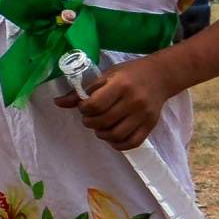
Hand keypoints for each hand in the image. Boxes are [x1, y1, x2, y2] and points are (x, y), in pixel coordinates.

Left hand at [54, 57, 170, 152]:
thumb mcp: (105, 76)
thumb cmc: (129, 74)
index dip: (84, 109)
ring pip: (116, 134)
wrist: (160, 75)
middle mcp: (133, 101)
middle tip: (89, 118)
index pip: (95, 105)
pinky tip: (112, 136)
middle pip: (103, 121)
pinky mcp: (151, 125)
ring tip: (100, 127)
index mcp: (120, 84)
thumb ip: (82, 91)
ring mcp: (144, 115)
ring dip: (102, 134)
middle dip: (90, 122)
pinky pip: (132, 142)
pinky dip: (118, 144)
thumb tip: (57, 102)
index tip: (84, 107)